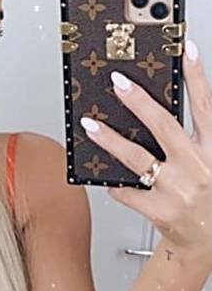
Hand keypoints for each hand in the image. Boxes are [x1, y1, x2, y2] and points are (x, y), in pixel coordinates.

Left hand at [80, 38, 211, 260]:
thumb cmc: (204, 197)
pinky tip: (109, 180)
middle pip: (164, 126)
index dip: (197, 77)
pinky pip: (128, 192)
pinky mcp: (159, 211)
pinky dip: (116, 186)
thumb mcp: (207, 162)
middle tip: (118, 82)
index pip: (206, 107)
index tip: (185, 50)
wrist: (204, 241)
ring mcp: (177, 190)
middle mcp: (197, 167)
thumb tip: (154, 111)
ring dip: (110, 139)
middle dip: (139, 101)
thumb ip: (192, 139)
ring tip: (90, 125)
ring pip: (137, 158)